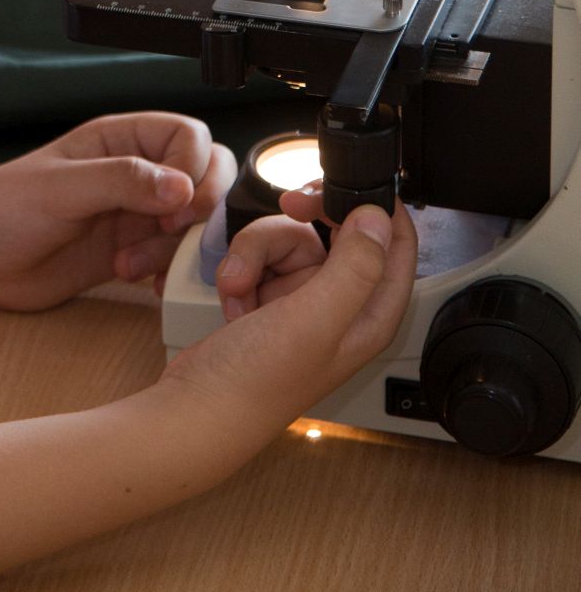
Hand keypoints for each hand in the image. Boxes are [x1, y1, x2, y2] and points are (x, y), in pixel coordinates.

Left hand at [0, 112, 235, 311]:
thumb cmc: (2, 207)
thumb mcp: (61, 189)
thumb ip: (121, 182)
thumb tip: (181, 187)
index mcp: (120, 139)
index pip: (189, 136)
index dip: (195, 168)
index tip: (177, 203)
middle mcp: (136, 171)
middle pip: (206, 174)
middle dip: (201, 208)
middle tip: (170, 231)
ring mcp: (136, 212)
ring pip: (194, 222)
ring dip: (176, 247)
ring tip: (130, 264)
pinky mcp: (131, 251)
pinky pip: (174, 257)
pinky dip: (171, 271)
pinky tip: (139, 281)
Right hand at [163, 194, 416, 437]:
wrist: (195, 407)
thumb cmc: (256, 383)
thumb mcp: (312, 320)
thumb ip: (354, 268)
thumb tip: (380, 219)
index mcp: (368, 315)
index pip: (396, 246)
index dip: (378, 209)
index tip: (348, 184)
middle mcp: (340, 306)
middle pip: (335, 231)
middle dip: (302, 220)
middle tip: (288, 205)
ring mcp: (301, 303)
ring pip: (288, 239)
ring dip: (255, 254)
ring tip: (240, 287)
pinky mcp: (267, 300)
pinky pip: (259, 258)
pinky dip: (241, 270)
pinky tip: (234, 300)